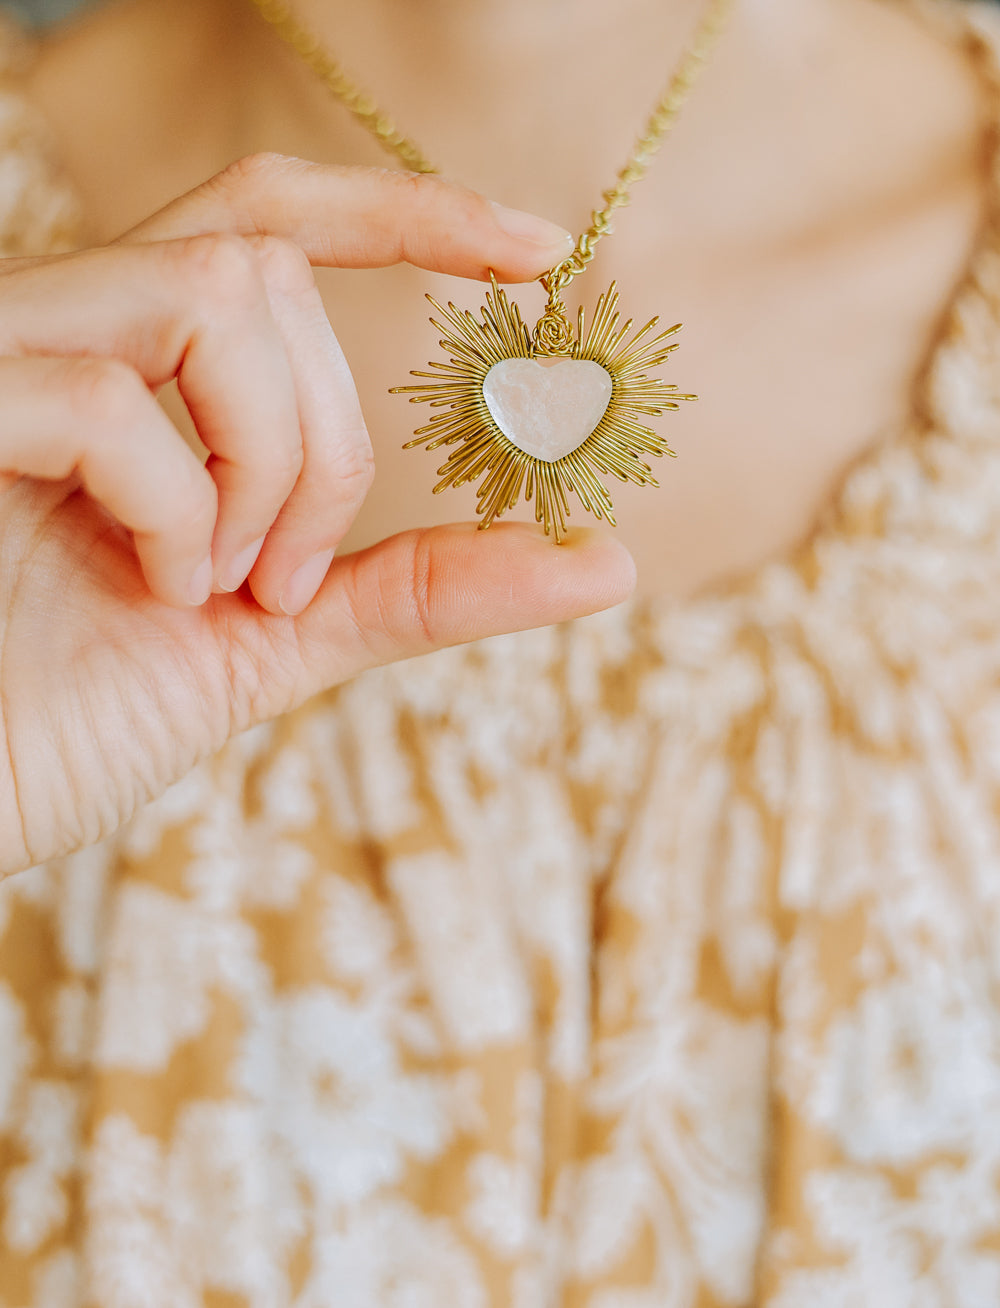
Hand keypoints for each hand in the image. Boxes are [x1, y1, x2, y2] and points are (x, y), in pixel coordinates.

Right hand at [0, 155, 634, 874]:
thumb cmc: (70, 721)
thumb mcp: (274, 643)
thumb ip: (417, 588)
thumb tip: (604, 557)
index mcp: (129, 371)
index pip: (266, 221)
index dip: (404, 213)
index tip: (541, 250)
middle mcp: (60, 332)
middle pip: (265, 263)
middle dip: (330, 437)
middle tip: (286, 577)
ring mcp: (0, 362)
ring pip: (212, 289)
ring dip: (271, 462)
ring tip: (222, 586)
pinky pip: (108, 397)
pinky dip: (179, 508)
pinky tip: (160, 593)